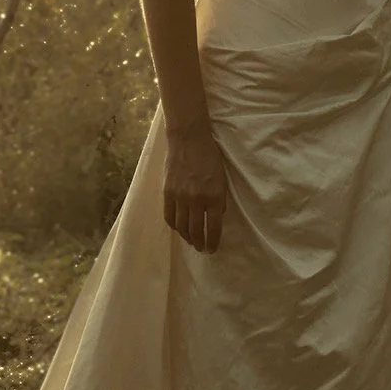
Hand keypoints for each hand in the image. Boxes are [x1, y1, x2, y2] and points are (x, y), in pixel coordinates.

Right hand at [164, 126, 227, 253]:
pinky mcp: (168, 192)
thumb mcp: (222, 180)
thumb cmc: (210, 158)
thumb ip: (220, 200)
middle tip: (202, 249)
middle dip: (200, 243)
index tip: (212, 249)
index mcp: (214, 197)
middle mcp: (197, 200)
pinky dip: (174, 226)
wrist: (189, 140)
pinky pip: (169, 216)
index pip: (213, 228)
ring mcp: (181, 197)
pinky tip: (179, 229)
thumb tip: (216, 218)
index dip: (213, 242)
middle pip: (196, 230)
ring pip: (182, 226)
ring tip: (191, 242)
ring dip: (187, 237)